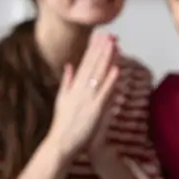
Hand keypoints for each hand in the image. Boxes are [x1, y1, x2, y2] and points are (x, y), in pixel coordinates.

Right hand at [46, 33, 119, 161]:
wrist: (61, 142)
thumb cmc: (62, 123)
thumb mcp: (61, 98)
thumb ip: (66, 81)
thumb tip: (69, 65)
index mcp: (73, 85)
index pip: (85, 62)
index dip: (93, 49)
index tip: (100, 36)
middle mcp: (80, 88)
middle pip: (93, 65)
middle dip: (102, 49)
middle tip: (110, 35)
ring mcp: (87, 97)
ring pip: (100, 74)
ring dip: (108, 59)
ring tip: (115, 45)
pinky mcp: (95, 109)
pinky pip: (105, 92)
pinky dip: (111, 80)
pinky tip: (117, 69)